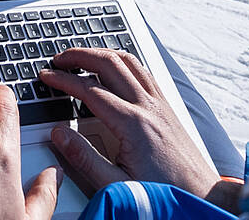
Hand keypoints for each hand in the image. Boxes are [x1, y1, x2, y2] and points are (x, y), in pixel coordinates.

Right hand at [38, 48, 222, 201]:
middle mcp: (147, 107)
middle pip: (109, 64)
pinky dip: (123, 61)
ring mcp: (159, 103)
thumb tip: (59, 135)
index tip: (47, 76)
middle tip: (59, 59)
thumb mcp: (117, 183)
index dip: (64, 80)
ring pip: (128, 62)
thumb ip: (84, 158)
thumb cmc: (163, 192)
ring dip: (101, 53)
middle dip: (79, 56)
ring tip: (81, 56)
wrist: (201, 196)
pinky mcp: (166, 106)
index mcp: (132, 124)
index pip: (90, 90)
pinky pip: (143, 71)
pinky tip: (115, 67)